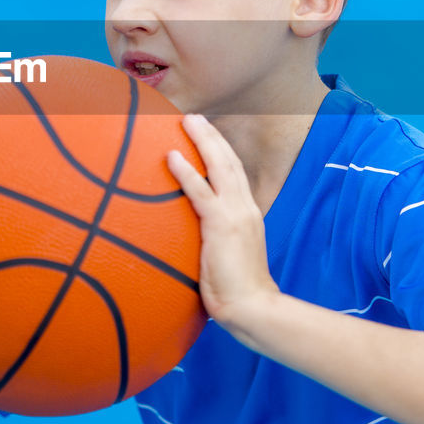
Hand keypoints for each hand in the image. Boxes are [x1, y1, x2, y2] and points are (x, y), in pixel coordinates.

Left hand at [167, 113, 280, 329]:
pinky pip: (201, 191)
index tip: (207, 135)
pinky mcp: (222, 225)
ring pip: (219, 166)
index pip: (235, 175)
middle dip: (212, 136)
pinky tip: (171, 156)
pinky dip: (186, 171)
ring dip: (202, 140)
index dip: (221, 153)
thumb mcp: (227, 256)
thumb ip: (216, 239)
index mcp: (247, 214)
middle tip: (194, 117)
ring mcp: (236, 214)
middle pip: (229, 161)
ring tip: (186, 120)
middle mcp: (245, 207)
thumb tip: (194, 238)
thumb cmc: (237, 290)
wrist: (252, 306)